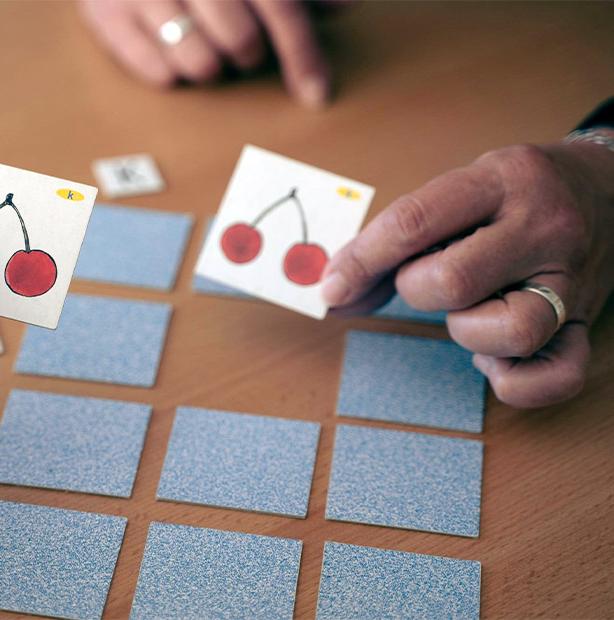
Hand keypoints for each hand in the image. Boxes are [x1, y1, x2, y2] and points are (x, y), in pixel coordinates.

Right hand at [80, 0, 332, 106]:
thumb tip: (347, 6)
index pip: (280, 8)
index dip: (303, 55)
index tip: (316, 94)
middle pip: (240, 41)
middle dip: (248, 55)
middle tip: (240, 45)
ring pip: (197, 63)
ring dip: (208, 67)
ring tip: (203, 47)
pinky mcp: (103, 10)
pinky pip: (151, 69)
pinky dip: (167, 72)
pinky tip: (169, 52)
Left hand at [322, 138, 613, 407]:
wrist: (613, 189)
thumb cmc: (515, 196)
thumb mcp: (461, 191)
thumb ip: (398, 239)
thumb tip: (334, 295)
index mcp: (501, 180)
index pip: (414, 222)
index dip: (359, 262)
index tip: (330, 289)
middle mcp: (543, 227)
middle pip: (452, 282)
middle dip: (418, 290)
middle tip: (431, 279)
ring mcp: (570, 279)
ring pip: (507, 331)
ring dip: (467, 331)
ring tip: (472, 309)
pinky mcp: (585, 324)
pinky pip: (553, 378)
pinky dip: (511, 381)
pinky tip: (493, 356)